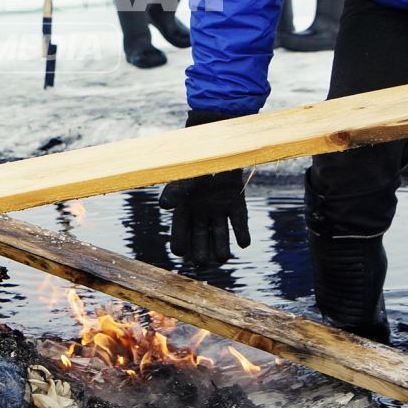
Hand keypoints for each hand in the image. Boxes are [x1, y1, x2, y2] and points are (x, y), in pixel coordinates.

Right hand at [158, 109, 251, 263]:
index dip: (180, 241)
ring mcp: (219, 208)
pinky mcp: (236, 203)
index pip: (180, 229)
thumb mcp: (187, 176)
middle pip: (200, 236)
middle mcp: (201, 211)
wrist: (219, 143)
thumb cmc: (198, 159)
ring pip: (220, 233)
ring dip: (221, 246)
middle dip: (200, 251)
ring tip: (222, 259)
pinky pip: (238, 221)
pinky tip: (243, 243)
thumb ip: (177, 191)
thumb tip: (163, 206)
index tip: (180, 252)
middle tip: (202, 263)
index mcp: (185, 206)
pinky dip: (241, 232)